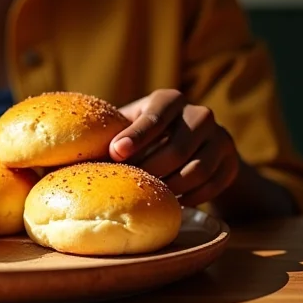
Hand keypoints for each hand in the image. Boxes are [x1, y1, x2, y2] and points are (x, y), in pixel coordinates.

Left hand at [110, 89, 239, 206]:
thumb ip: (108, 133)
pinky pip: (214, 185)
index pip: (155, 115)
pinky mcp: (232, 162)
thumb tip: (70, 152)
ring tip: (151, 195)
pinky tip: (174, 203)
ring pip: (198, 169)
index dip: (136, 135)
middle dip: (152, 168)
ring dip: (172, 186)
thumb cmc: (143, 136)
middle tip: (133, 185)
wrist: (191, 144)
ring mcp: (221, 137)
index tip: (116, 152)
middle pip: (178, 146)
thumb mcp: (128, 125)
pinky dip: (192, 197)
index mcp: (169, 99)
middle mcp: (200, 113)